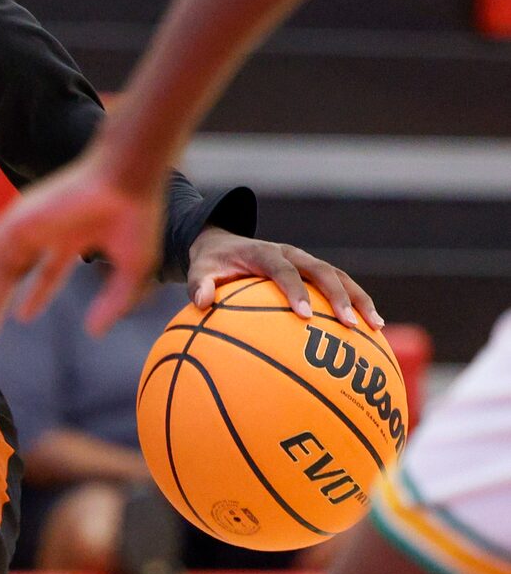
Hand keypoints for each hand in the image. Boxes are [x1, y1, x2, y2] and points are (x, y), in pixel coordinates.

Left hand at [0, 148, 163, 347]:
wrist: (127, 180)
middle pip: (13, 272)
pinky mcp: (18, 219)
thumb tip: (94, 331)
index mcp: (72, 236)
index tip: (21, 317)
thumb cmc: (136, 217)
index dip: (36, 296)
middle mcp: (46, 230)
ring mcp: (29, 223)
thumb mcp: (132, 269)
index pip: (47, 271)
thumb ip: (114, 302)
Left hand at [185, 227, 381, 330]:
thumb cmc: (212, 263)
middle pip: (323, 271)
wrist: (224, 244)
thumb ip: (198, 284)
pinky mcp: (314, 271)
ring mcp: (306, 261)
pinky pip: (340, 285)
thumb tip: (200, 303)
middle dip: (339, 297)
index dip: (296, 290)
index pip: (283, 270)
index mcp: (264, 253)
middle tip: (351, 325)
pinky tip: (371, 330)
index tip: (305, 315)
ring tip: (374, 327)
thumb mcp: (199, 270)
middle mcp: (291, 254)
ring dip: (358, 299)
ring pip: (340, 276)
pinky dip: (356, 303)